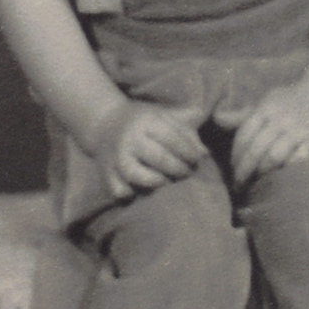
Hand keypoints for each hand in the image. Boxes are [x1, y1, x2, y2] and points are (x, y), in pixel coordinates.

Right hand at [87, 99, 207, 201]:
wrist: (104, 124)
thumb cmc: (144, 123)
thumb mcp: (164, 115)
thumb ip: (187, 126)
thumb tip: (204, 153)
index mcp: (145, 121)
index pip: (172, 138)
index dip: (189, 151)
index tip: (198, 159)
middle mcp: (129, 138)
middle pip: (158, 157)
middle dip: (178, 168)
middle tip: (186, 173)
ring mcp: (116, 157)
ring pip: (135, 174)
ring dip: (156, 181)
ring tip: (165, 181)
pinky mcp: (106, 174)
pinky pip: (119, 189)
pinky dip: (130, 193)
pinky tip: (141, 190)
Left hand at [230, 84, 308, 183]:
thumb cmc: (292, 101)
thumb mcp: (267, 102)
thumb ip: (243, 115)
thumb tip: (217, 119)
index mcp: (267, 108)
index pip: (244, 135)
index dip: (236, 155)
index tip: (232, 169)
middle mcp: (281, 119)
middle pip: (256, 149)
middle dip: (244, 170)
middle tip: (238, 185)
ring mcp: (299, 130)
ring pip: (274, 157)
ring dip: (262, 172)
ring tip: (256, 182)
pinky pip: (296, 161)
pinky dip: (285, 170)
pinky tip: (279, 178)